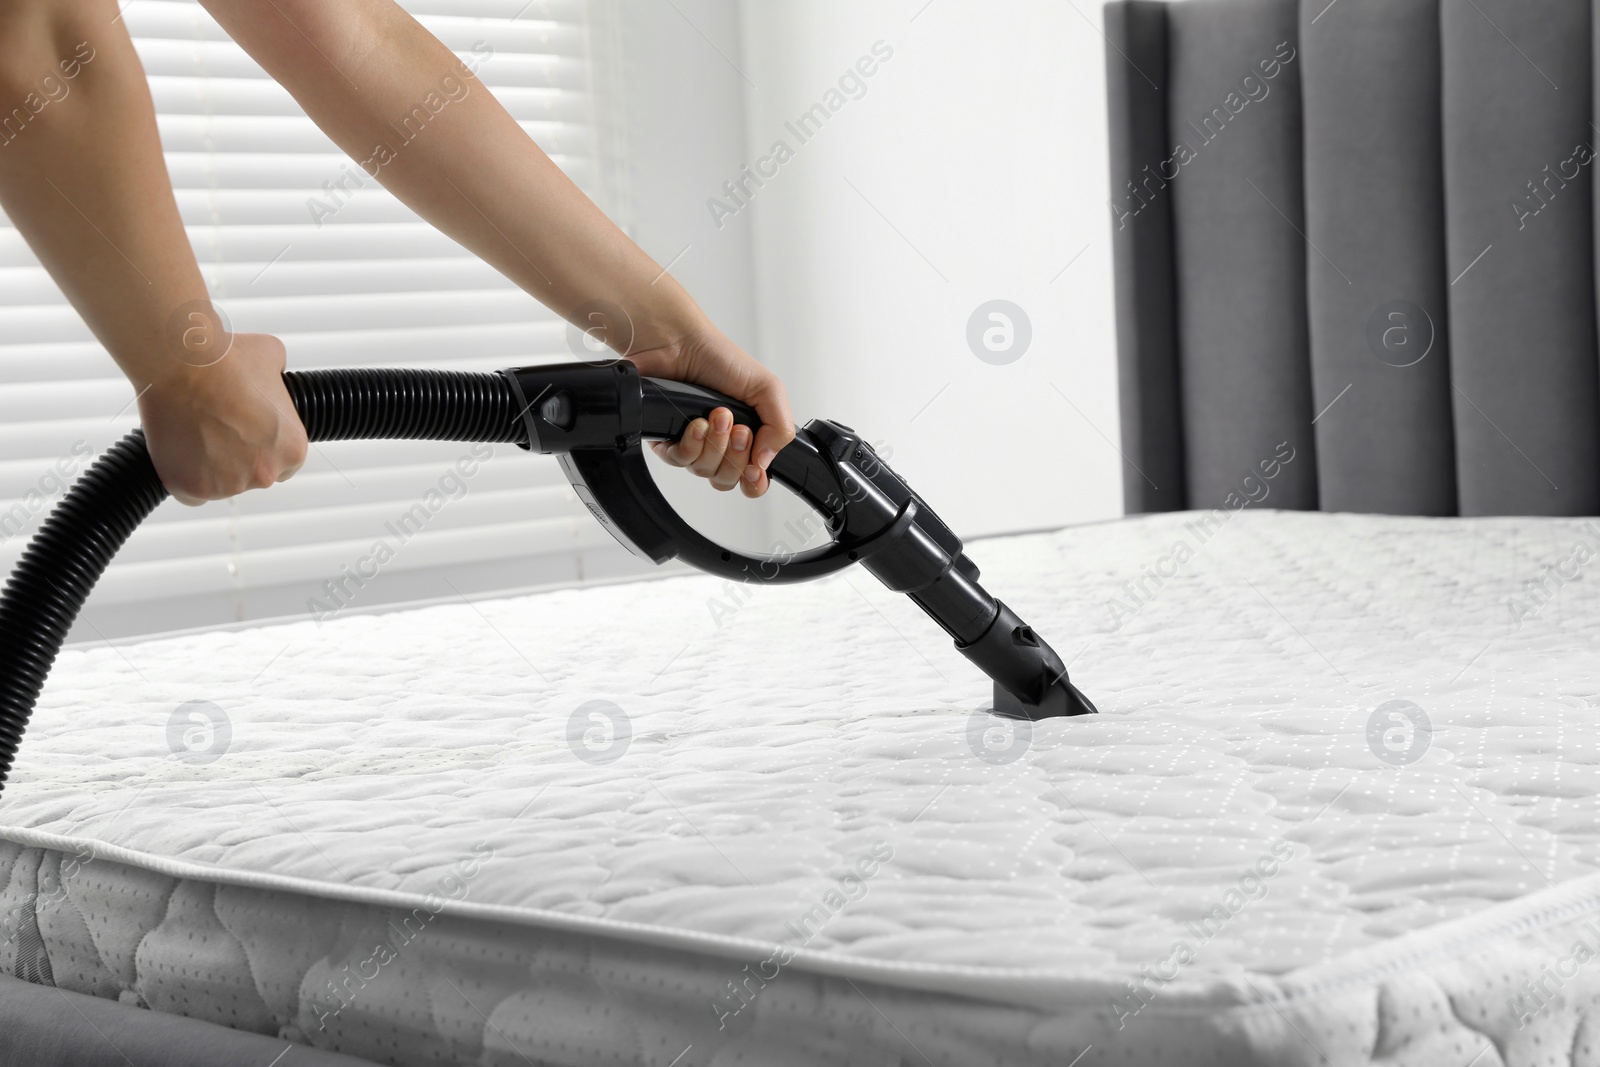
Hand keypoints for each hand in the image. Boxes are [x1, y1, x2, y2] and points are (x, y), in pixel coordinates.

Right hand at [137, 332, 308, 505]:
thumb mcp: (273, 357)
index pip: (284, 463)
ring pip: (220, 486)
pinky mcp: (192, 488)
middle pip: (253, 475)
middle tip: (215, 428)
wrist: (183, 364)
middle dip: (237, 458)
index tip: (245, 434)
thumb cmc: (228, 358)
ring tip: (193, 431)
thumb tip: (276, 373)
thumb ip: (280, 377)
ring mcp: (228, 485)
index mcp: (292, 449)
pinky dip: (184, 479)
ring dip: (209, 468)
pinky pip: (191, 495)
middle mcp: (266, 473)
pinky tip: (180, 455)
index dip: (263, 447)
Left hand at [629, 326, 794, 497]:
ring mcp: (693, 445)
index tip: (755, 472)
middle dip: (736, 456)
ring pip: (705, 472)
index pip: (753, 478)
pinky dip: (691, 443)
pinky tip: (695, 423)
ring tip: (716, 415)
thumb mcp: (767, 389)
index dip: (755, 483)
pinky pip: (679, 461)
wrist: (680, 344)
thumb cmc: (721, 359)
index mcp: (749, 436)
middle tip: (737, 428)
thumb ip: (780, 428)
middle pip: (729, 479)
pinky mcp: (667, 441)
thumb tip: (766, 462)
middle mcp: (720, 445)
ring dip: (714, 445)